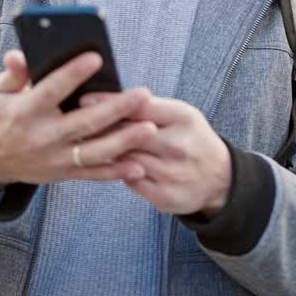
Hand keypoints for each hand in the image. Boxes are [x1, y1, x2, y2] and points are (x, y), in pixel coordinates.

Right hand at [0, 51, 157, 193]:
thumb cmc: (0, 118)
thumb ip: (14, 74)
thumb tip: (19, 55)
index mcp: (25, 111)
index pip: (52, 89)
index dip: (73, 74)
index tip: (96, 58)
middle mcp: (42, 136)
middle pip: (84, 122)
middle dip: (116, 109)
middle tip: (143, 95)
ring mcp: (55, 158)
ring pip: (95, 151)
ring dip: (124, 141)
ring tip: (150, 129)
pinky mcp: (63, 173)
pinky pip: (93, 174)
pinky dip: (116, 172)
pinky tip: (138, 165)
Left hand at [87, 95, 230, 215]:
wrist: (219, 178)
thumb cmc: (192, 138)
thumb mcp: (180, 114)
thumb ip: (148, 107)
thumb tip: (108, 100)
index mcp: (183, 118)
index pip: (138, 107)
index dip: (109, 102)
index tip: (84, 100)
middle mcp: (178, 146)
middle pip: (128, 134)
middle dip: (101, 128)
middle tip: (76, 122)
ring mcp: (171, 173)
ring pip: (125, 159)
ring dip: (105, 151)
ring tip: (85, 143)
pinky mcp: (164, 196)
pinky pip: (130, 180)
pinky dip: (119, 171)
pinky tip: (109, 165)